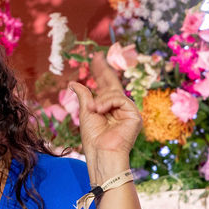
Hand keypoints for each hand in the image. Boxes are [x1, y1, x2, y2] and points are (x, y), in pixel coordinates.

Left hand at [67, 53, 141, 173]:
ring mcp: (128, 111)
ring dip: (100, 101)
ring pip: (114, 94)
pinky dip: (108, 103)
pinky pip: (120, 100)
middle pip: (113, 85)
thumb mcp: (86, 112)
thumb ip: (84, 96)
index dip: (101, 71)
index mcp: (108, 108)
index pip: (106, 86)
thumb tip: (73, 82)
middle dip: (103, 70)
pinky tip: (100, 110)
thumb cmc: (93, 138)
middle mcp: (120, 108)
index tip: (96, 58)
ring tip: (93, 110)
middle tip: (96, 56)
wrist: (101, 152)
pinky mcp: (135, 116)